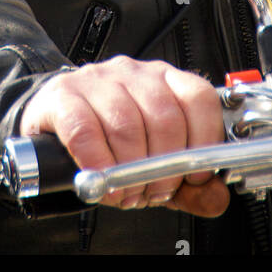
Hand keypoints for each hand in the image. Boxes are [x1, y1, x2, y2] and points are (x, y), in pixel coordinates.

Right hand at [19, 56, 229, 215]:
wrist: (56, 122)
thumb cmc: (112, 141)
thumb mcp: (157, 164)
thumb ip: (190, 185)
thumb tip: (215, 197)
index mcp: (165, 81)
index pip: (198, 97)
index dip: (203, 140)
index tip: (195, 174)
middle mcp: (134, 74)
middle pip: (164, 117)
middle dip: (161, 168)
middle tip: (150, 191)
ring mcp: (98, 79)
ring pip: (126, 124)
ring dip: (128, 170)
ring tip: (124, 191)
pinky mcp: (64, 94)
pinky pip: (85, 129)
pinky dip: (96, 161)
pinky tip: (100, 177)